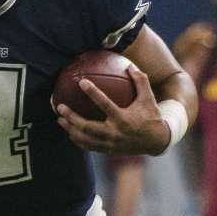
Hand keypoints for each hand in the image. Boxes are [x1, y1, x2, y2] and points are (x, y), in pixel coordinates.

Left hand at [55, 66, 169, 155]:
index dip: (93, 93)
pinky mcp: (109, 150)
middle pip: (87, 127)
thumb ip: (140, 81)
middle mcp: (115, 133)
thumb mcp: (149, 98)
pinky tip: (70, 132)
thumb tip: (130, 65)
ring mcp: (110, 143)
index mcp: (123, 119)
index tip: (81, 82)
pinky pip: (89, 146)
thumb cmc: (151, 116)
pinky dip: (78, 140)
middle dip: (72, 118)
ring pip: (85, 138)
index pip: (105, 104)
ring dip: (70, 129)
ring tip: (60, 120)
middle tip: (60, 107)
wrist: (156, 142)